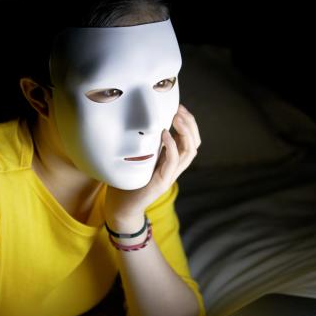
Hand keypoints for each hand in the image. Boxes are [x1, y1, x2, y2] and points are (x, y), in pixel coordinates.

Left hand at [103, 104, 200, 229]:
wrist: (121, 208)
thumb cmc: (127, 182)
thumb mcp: (139, 158)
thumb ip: (147, 144)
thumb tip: (143, 122)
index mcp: (171, 161)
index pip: (190, 140)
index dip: (189, 123)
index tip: (179, 107)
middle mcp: (174, 168)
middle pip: (194, 144)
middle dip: (191, 124)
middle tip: (180, 109)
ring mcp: (170, 176)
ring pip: (189, 151)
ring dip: (185, 132)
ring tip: (176, 117)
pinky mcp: (161, 183)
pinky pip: (173, 162)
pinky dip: (172, 146)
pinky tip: (165, 133)